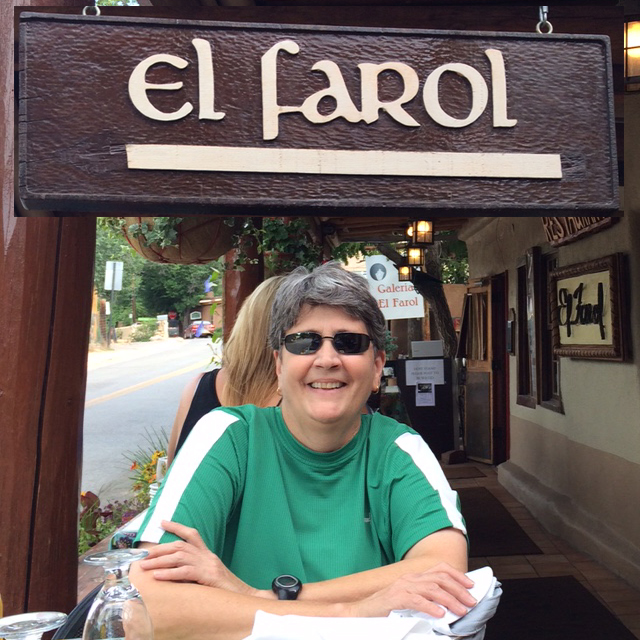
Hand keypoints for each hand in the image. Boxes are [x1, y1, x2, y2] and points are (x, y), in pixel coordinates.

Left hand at [138, 520, 260, 596]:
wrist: (244, 597)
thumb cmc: (224, 590)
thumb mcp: (208, 577)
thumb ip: (194, 571)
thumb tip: (173, 572)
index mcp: (207, 554)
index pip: (192, 534)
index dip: (177, 526)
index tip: (162, 521)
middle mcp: (207, 556)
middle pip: (180, 545)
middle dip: (160, 549)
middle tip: (143, 555)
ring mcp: (208, 564)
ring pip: (180, 557)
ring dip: (159, 561)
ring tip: (144, 566)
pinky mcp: (208, 576)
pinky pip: (185, 572)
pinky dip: (169, 573)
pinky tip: (158, 576)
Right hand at [347, 563, 475, 618]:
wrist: (361, 612)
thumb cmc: (386, 609)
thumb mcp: (409, 601)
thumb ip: (425, 598)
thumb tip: (448, 605)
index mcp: (414, 577)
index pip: (440, 569)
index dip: (457, 575)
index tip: (471, 585)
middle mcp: (410, 578)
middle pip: (440, 578)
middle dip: (459, 589)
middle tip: (471, 601)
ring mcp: (403, 587)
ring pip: (432, 588)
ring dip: (450, 599)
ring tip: (461, 610)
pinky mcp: (396, 598)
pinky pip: (417, 600)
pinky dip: (431, 607)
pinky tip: (440, 614)